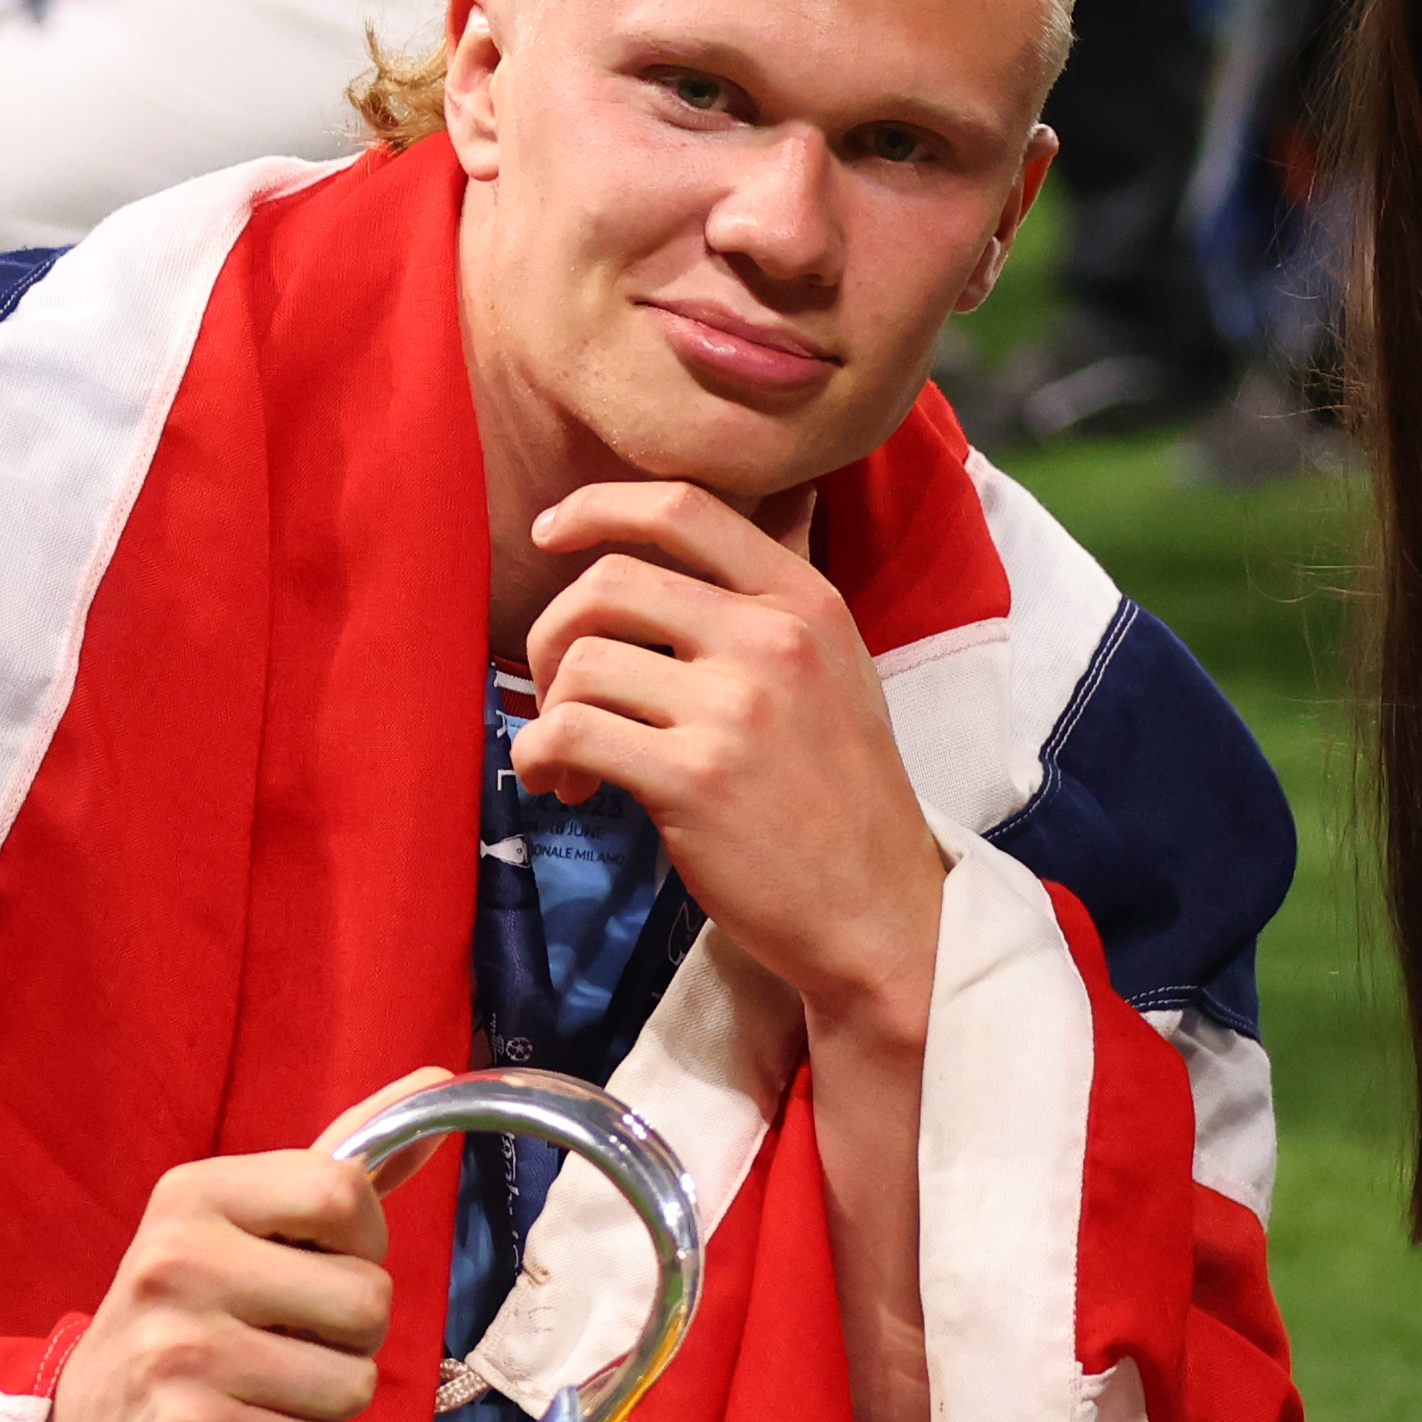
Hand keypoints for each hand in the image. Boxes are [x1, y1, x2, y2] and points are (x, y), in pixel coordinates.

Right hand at [2, 1145, 402, 1421]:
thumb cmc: (183, 1324)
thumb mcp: (235, 1231)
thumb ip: (332, 1173)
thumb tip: (435, 1083)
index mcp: (194, 1195)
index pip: (343, 1194)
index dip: (362, 1244)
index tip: (322, 1266)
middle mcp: (179, 1263)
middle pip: (367, 1299)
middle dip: (352, 1336)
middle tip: (288, 1342)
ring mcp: (182, 1351)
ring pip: (354, 1383)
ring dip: (329, 1403)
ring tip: (266, 1392)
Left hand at [508, 484, 948, 1048]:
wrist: (880, 914)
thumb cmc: (842, 801)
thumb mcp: (835, 672)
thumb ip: (766, 607)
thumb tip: (675, 545)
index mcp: (806, 602)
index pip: (683, 507)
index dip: (597, 508)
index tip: (551, 532)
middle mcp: (773, 639)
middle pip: (610, 580)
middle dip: (554, 633)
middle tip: (557, 691)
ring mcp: (736, 709)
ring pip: (583, 660)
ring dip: (548, 708)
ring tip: (572, 761)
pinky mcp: (695, 779)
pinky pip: (572, 731)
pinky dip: (542, 755)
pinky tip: (565, 785)